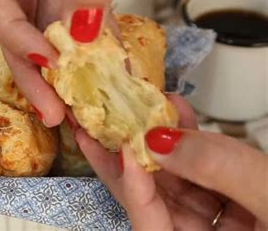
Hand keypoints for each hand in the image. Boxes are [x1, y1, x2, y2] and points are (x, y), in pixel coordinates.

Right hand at [0, 0, 120, 126]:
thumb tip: (85, 33)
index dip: (16, 36)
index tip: (48, 62)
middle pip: (16, 31)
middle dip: (36, 77)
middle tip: (54, 115)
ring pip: (48, 36)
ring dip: (67, 75)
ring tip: (82, 112)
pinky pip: (78, 26)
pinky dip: (93, 52)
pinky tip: (108, 78)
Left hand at [75, 93, 267, 229]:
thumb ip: (223, 170)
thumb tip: (159, 141)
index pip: (153, 227)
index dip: (133, 188)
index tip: (120, 147)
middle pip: (153, 200)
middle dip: (125, 158)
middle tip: (95, 123)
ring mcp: (215, 222)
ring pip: (174, 181)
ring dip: (155, 141)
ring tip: (135, 105)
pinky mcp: (228, 202)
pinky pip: (201, 172)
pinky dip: (189, 142)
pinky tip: (175, 111)